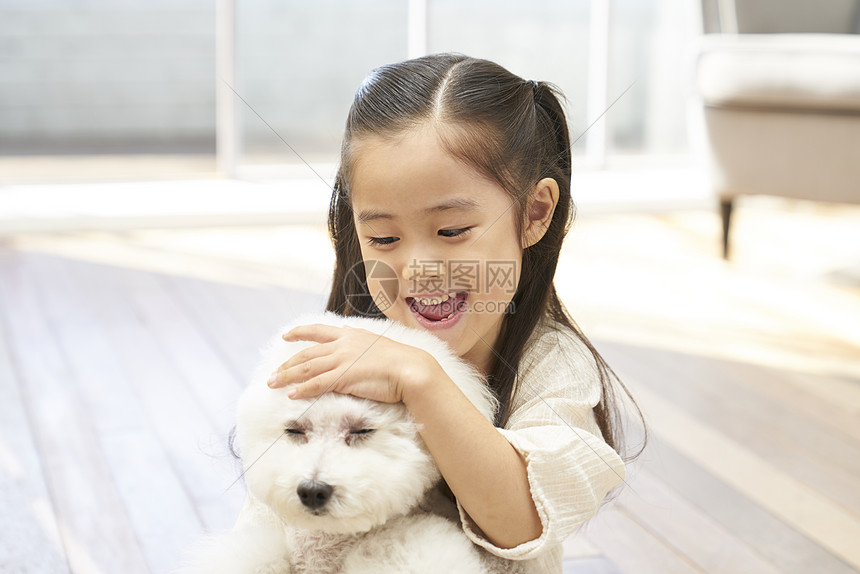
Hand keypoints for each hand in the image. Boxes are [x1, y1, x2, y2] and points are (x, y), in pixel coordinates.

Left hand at [267, 323, 439, 403]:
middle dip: (287, 364)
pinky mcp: (343, 377)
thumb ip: (362, 344)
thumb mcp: (377, 346)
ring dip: (287, 376)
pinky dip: (302, 390)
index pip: (318, 331)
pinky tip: (291, 395)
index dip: (299, 333)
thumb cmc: (401, 362)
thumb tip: (352, 339)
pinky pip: (316, 384)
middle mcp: (343, 345)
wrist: (411, 369)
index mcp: (351, 335)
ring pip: (306, 368)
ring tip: (273, 384)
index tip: (286, 336)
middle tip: (273, 373)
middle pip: (307, 353)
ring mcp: (342, 360)